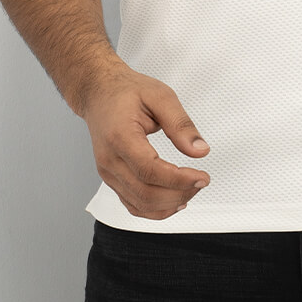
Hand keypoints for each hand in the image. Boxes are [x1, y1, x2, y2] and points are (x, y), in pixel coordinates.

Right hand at [81, 63, 210, 219]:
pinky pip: (132, 203)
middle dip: (178, 193)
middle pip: (144, 193)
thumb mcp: (160, 96)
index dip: (179, 180)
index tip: (202, 177)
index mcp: (120, 137)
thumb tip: (200, 151)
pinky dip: (154, 209)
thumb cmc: (127, 92)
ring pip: (138, 204)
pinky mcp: (111, 178)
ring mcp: (108, 172)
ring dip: (169, 204)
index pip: (149, 171)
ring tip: (192, 190)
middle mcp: (109, 160)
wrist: (99, 93)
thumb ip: (180, 124)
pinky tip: (173, 201)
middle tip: (202, 182)